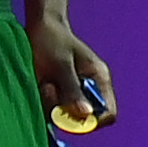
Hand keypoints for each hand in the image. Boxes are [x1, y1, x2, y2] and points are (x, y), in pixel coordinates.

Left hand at [28, 14, 118, 129]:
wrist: (39, 25)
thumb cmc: (52, 39)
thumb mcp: (61, 64)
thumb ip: (73, 89)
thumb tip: (86, 114)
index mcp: (100, 80)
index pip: (108, 113)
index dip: (92, 121)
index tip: (70, 115)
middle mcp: (90, 90)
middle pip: (86, 118)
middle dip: (66, 111)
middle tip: (50, 89)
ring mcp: (75, 92)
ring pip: (67, 115)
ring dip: (53, 105)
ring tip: (45, 83)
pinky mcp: (60, 94)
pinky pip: (55, 109)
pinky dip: (46, 101)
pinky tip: (42, 84)